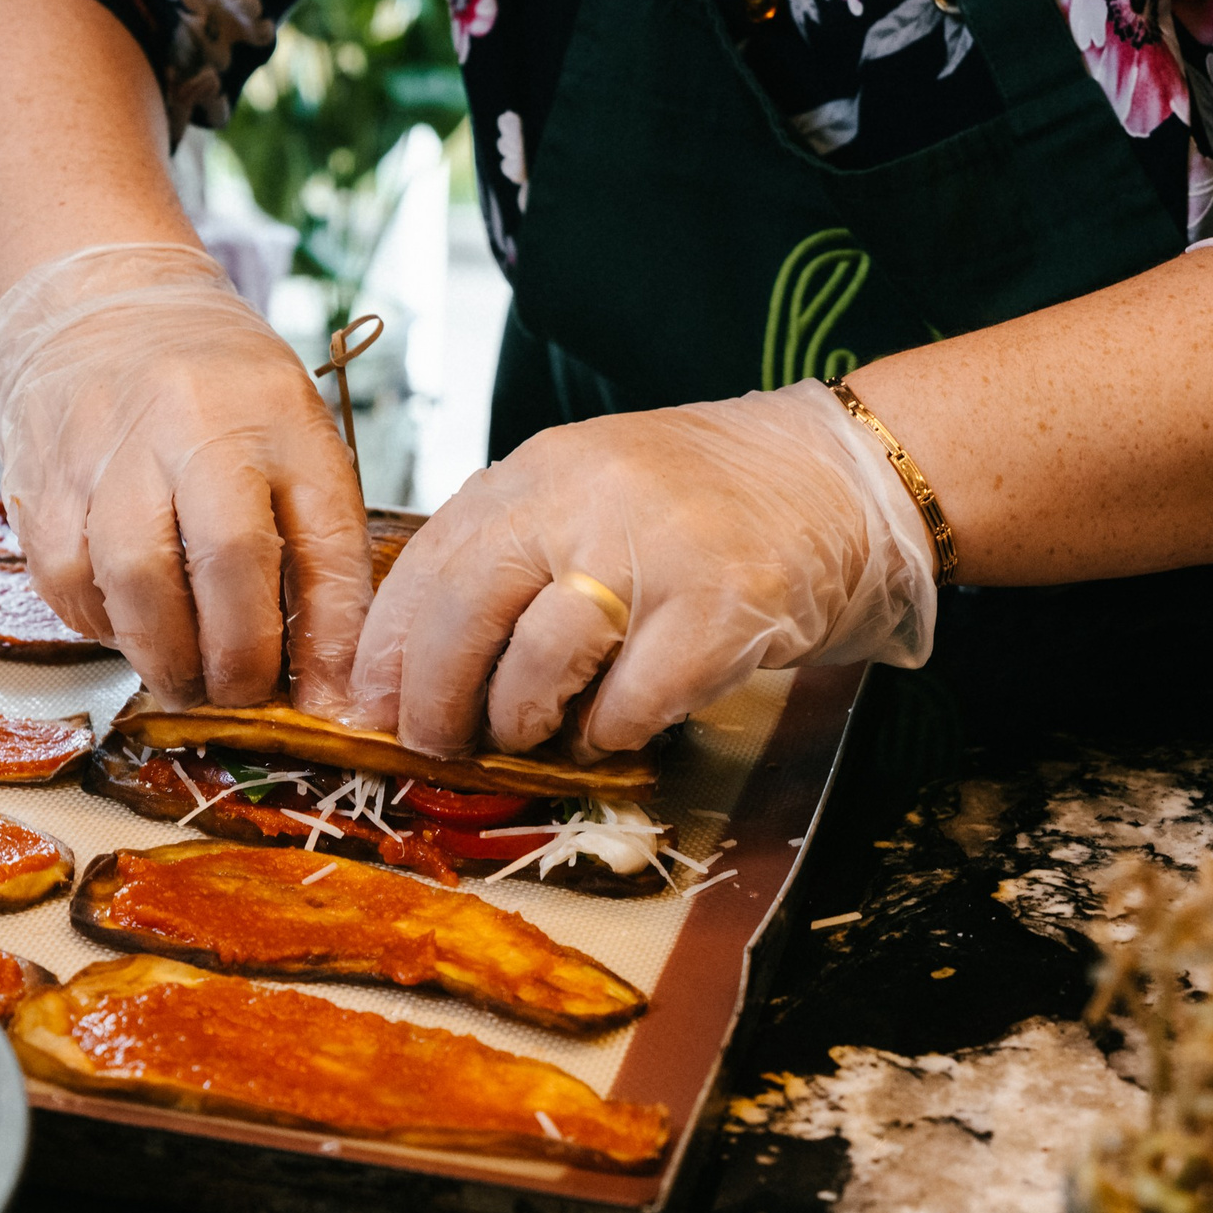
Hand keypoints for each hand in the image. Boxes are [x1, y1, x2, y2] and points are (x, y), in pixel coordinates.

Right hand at [0, 243, 370, 713]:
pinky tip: (125, 624)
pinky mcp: (42, 477)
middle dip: (239, 657)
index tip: (328, 699)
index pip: (322, 536)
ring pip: (135, 578)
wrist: (97, 300)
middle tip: (241, 692)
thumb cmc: (215, 387)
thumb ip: (316, 541)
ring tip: (184, 676)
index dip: (330, 636)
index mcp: (276, 413)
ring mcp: (108, 446)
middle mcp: (192, 422)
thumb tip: (327, 679)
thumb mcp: (292, 432)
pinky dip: (101, 624)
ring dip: (164, 655)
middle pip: (226, 559)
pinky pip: (67, 580)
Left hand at [348, 380, 937, 757]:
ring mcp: (657, 551)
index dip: (388, 644)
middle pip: (467, 610)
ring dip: (523, 719)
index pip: (430, 559)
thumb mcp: (591, 493)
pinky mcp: (722, 609)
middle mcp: (590, 498)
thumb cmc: (704, 505)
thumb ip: (513, 553)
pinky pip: (631, 702)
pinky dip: (610, 731)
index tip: (365, 703)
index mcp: (542, 470)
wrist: (847, 475)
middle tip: (430, 742)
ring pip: (541, 662)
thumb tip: (417, 660)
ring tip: (533, 731)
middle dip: (433, 695)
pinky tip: (615, 725)